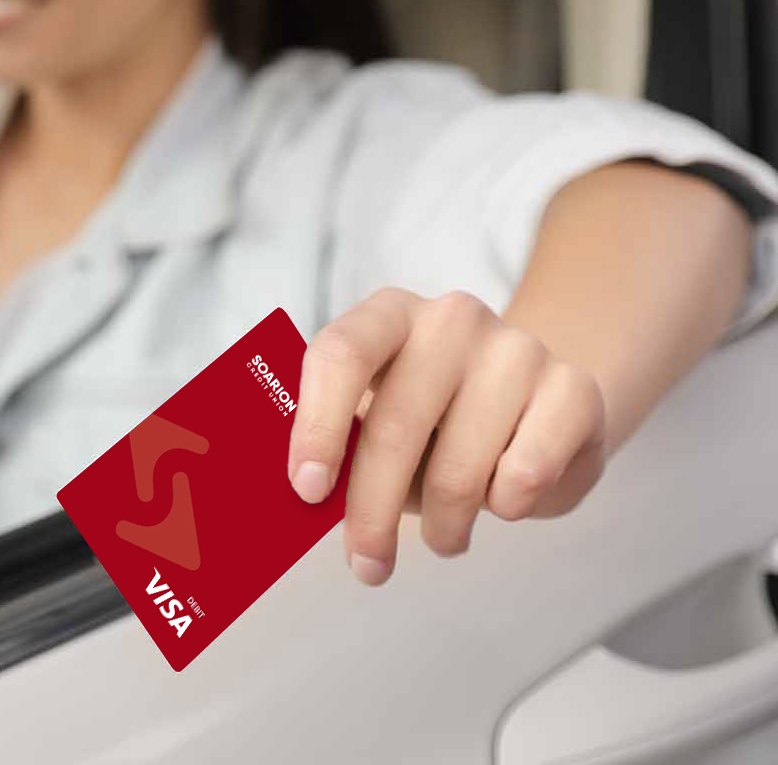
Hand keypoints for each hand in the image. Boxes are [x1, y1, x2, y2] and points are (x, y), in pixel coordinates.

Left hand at [287, 288, 607, 585]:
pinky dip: (506, 507)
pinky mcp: (574, 389)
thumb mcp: (379, 422)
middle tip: (367, 564)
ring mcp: (517, 349)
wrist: (537, 408)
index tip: (307, 491)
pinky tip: (502, 501)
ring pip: (459, 467)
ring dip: (446, 525)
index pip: (340, 354)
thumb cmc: (436, 423)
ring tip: (447, 537)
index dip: (318, 427)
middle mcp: (451, 319)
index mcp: (388, 316)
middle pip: (394, 426)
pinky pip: (525, 474)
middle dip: (372, 512)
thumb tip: (306, 500)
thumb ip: (341, 447)